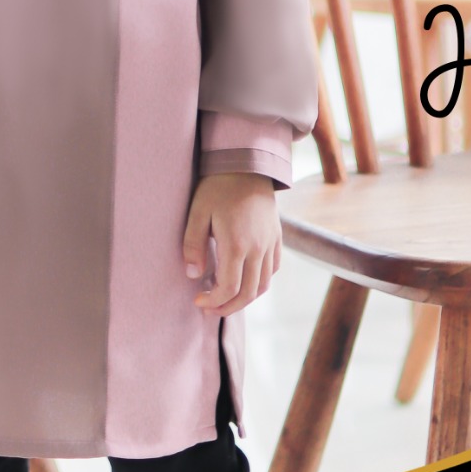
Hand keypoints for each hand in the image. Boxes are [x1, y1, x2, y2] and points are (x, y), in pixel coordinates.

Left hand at [181, 172, 281, 316]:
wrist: (246, 163)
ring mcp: (270, 243)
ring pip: (264, 285)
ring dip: (245, 298)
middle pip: (248, 294)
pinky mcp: (277, 236)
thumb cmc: (218, 186)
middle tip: (209, 308)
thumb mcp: (197, 212)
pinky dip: (260, 282)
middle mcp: (258, 248)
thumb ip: (193, 245)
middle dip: (228, 307)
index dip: (213, 301)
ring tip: (225, 298)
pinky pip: (273, 269)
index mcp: (236, 244)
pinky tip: (244, 279)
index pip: (228, 288)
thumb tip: (193, 275)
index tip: (198, 300)